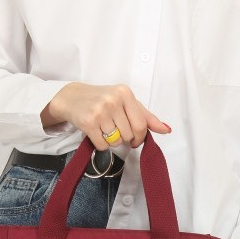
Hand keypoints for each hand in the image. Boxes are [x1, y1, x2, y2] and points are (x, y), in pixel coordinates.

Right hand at [41, 82, 170, 148]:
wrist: (72, 98)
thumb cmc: (102, 100)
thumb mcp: (125, 103)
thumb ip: (146, 116)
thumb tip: (166, 129)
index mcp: (125, 93)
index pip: (141, 124)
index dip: (140, 137)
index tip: (135, 140)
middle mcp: (113, 100)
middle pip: (129, 135)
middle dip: (123, 138)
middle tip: (114, 129)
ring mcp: (100, 111)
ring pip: (116, 141)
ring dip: (111, 141)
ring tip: (104, 129)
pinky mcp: (89, 122)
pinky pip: (103, 145)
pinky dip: (100, 144)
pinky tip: (96, 132)